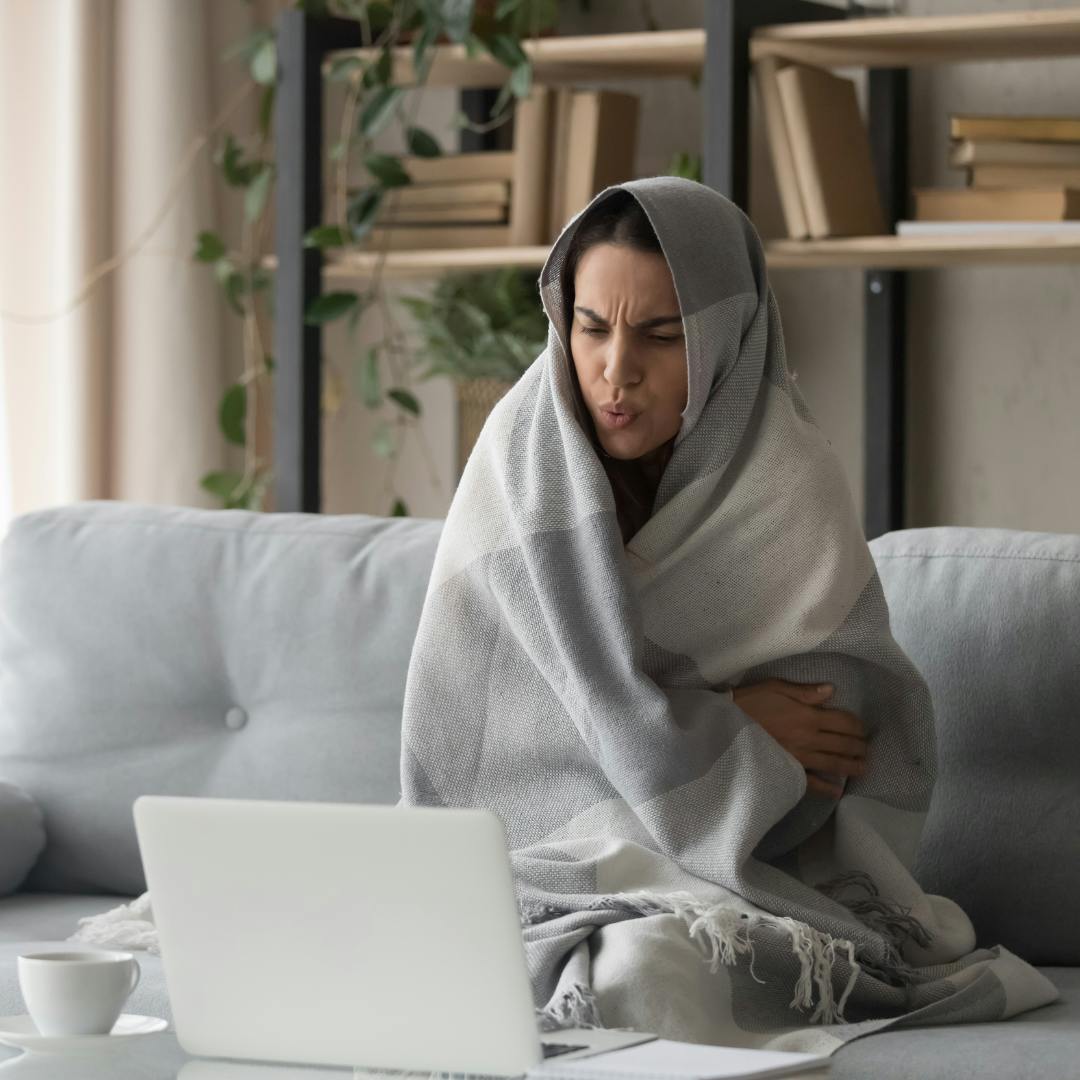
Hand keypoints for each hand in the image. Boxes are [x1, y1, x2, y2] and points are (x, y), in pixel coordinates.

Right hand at [731, 678, 867, 798]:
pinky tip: (836, 791)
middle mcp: (808, 739)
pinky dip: (825, 789)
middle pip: (843, 744)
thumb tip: (831, 691)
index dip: (857, 725)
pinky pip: (810, 782)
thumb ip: (805, 692)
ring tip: (863, 768)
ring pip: (833, 764)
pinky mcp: (787, 769)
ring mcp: (799, 757)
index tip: (863, 728)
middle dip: (860, 746)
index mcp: (808, 716)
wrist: (724, 724)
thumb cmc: (749, 702)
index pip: (843, 722)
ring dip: (852, 766)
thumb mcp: (776, 687)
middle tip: (867, 748)